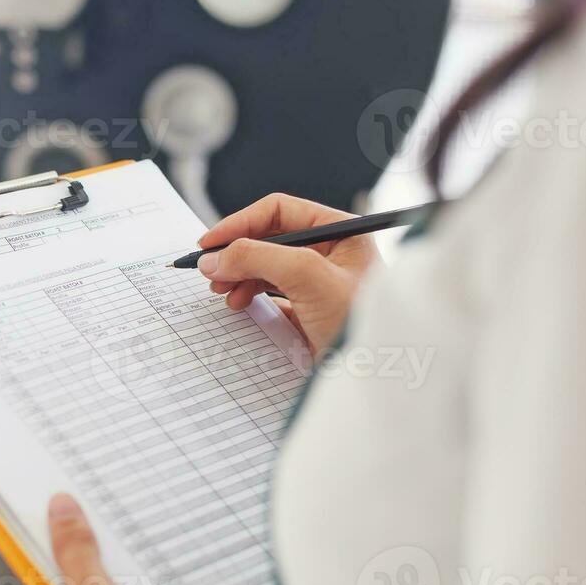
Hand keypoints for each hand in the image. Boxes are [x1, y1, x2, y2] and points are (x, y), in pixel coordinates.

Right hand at [196, 193, 378, 353]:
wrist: (375, 373)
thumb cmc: (358, 321)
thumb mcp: (307, 277)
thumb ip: (257, 258)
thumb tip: (216, 257)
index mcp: (339, 231)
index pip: (279, 211)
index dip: (240, 223)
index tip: (210, 242)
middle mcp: (330, 252)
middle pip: (268, 239)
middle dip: (236, 253)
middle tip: (212, 271)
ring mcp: (319, 282)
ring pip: (266, 266)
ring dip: (239, 275)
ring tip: (223, 291)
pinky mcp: (310, 309)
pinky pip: (271, 293)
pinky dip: (250, 296)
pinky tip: (241, 305)